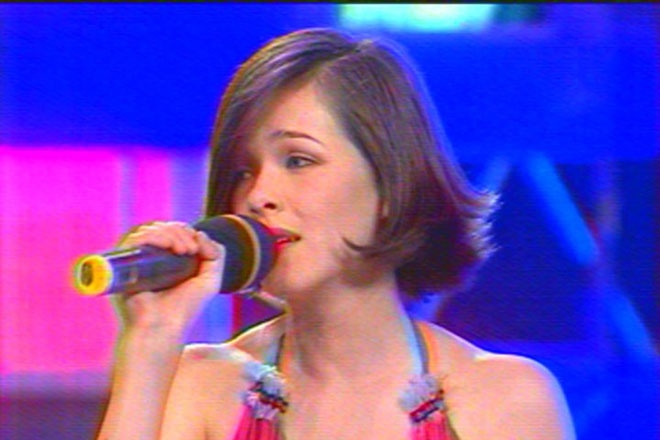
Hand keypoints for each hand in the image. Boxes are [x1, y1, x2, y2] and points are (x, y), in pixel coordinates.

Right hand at [110, 221, 225, 337]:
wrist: (163, 328)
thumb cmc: (185, 309)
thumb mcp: (210, 280)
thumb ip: (216, 255)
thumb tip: (200, 233)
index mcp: (167, 259)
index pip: (172, 231)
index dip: (186, 232)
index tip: (197, 248)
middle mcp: (150, 258)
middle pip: (162, 227)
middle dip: (180, 232)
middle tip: (190, 250)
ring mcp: (136, 260)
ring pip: (150, 230)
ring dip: (170, 233)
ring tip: (183, 251)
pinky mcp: (124, 265)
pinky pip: (134, 239)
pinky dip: (154, 236)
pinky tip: (169, 247)